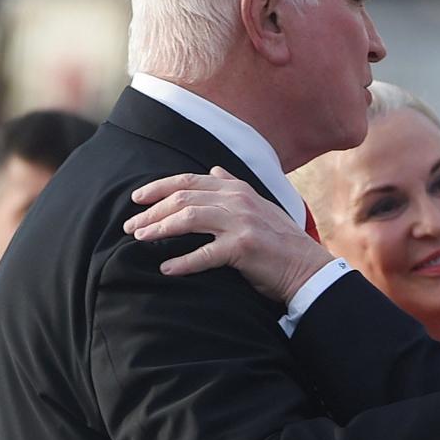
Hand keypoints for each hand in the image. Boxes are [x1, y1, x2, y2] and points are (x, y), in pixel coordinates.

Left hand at [123, 167, 332, 303]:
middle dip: (152, 211)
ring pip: (189, 218)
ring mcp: (241, 222)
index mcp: (238, 190)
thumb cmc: (281, 242)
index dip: (159, 187)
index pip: (189, 180)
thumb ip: (234, 187)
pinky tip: (165, 268)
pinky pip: (204, 254)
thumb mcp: (260, 206)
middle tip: (130, 225)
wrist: (308, 269)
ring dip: (159, 229)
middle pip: (183, 197)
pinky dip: (182, 262)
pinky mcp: (243, 248)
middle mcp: (238, 201)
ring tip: (139, 239)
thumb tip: (214, 170)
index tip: (137, 198)